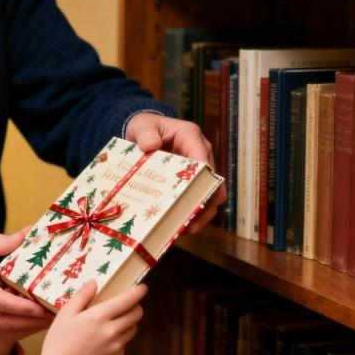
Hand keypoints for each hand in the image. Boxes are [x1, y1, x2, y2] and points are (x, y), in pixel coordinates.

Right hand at [34, 280, 144, 354]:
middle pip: (137, 314)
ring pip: (132, 328)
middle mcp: (112, 330)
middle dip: (135, 305)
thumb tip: (94, 283)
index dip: (138, 292)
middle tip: (127, 303)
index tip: (142, 287)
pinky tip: (103, 339)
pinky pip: (124, 342)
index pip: (128, 300)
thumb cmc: (59, 342)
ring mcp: (116, 346)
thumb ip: (82, 296)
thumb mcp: (65, 314)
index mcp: (99, 316)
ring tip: (113, 321)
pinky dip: (119, 337)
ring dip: (128, 321)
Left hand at [124, 112, 226, 232]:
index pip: (203, 158)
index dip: (203, 178)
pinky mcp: (189, 181)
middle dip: (206, 201)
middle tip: (194, 219)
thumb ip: (145, 133)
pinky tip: (180, 226)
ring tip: (188, 229)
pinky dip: (190, 212)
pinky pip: (195, 198)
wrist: (143, 132)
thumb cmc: (145, 126)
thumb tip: (150, 145)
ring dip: (201, 212)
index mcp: (190, 137)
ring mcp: (197, 169)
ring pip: (208, 194)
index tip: (196, 196)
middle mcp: (200, 153)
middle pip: (212, 181)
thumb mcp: (142, 125)